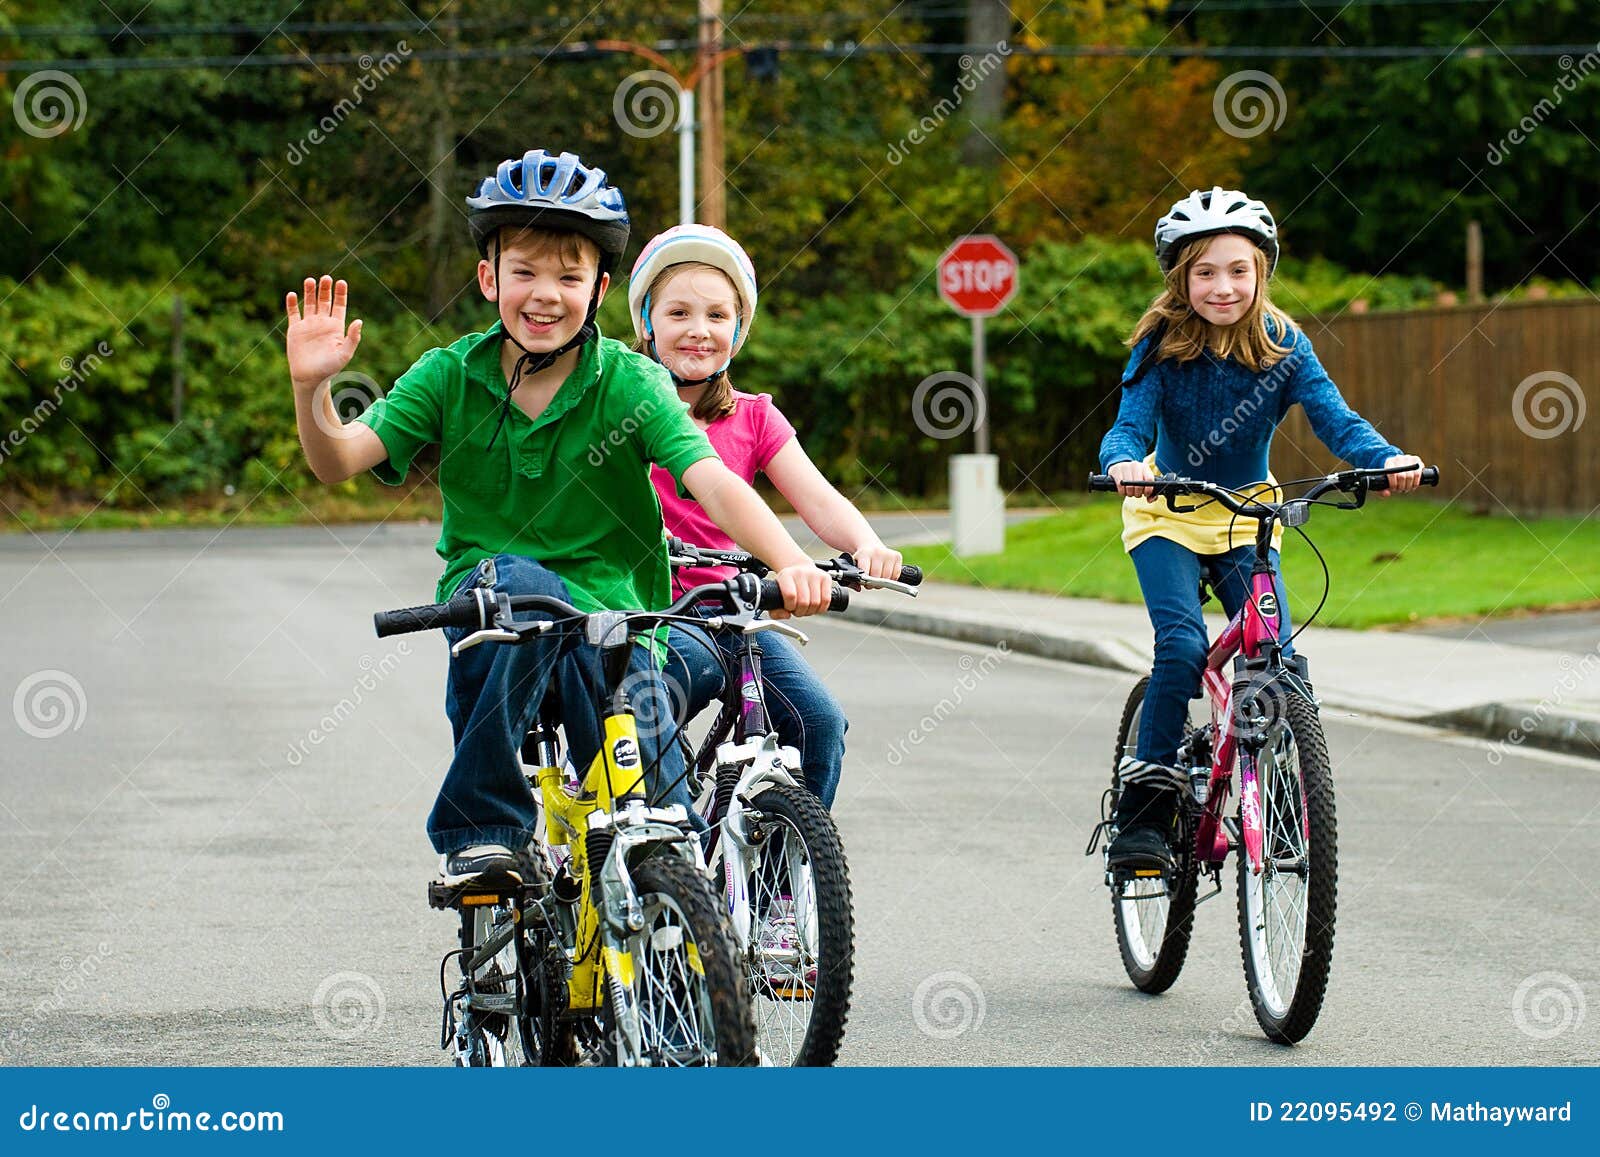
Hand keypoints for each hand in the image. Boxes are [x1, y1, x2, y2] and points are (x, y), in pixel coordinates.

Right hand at [286, 276, 362, 390]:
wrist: (310, 378)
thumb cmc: (330, 368)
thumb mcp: (344, 353)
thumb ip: (352, 338)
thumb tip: (359, 321)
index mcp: (336, 327)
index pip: (339, 306)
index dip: (340, 294)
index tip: (341, 282)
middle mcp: (322, 323)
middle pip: (324, 301)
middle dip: (325, 289)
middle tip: (326, 278)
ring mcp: (308, 325)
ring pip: (309, 303)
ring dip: (310, 292)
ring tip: (310, 280)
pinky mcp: (295, 329)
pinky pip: (293, 313)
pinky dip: (292, 304)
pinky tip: (292, 294)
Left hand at [770, 563, 831, 617]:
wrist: (799, 568)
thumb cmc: (788, 584)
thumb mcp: (776, 593)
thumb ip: (775, 609)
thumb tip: (786, 615)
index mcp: (786, 576)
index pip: (790, 595)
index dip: (790, 607)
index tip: (789, 607)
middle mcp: (800, 573)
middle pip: (804, 602)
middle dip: (800, 611)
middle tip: (797, 609)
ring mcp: (815, 575)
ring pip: (816, 603)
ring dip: (810, 611)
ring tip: (805, 608)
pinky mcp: (826, 578)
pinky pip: (826, 600)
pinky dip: (820, 608)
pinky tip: (815, 606)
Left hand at [849, 540, 902, 580]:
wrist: (870, 546)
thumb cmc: (862, 559)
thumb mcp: (853, 566)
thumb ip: (852, 580)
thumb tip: (858, 588)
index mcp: (864, 554)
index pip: (866, 572)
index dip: (866, 581)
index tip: (865, 583)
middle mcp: (878, 552)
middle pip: (877, 576)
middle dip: (874, 583)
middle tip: (871, 582)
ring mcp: (888, 554)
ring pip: (888, 577)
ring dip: (882, 582)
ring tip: (877, 578)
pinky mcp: (897, 556)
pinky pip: (896, 575)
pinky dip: (891, 578)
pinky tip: (885, 574)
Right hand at [1110, 459, 1157, 502]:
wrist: (1119, 467)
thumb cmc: (1134, 477)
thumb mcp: (1143, 481)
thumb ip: (1150, 492)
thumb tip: (1150, 500)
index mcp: (1144, 467)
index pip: (1149, 479)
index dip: (1148, 490)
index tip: (1146, 494)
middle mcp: (1135, 465)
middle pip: (1139, 484)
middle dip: (1138, 493)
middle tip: (1137, 495)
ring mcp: (1125, 467)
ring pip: (1129, 486)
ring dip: (1130, 493)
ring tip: (1130, 493)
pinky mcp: (1116, 470)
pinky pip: (1120, 486)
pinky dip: (1122, 492)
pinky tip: (1123, 491)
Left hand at [1377, 454, 1422, 496]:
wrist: (1398, 463)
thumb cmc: (1390, 475)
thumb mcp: (1383, 480)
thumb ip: (1381, 489)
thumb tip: (1387, 494)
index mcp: (1389, 462)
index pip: (1392, 474)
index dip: (1394, 484)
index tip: (1394, 489)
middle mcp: (1399, 458)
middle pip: (1402, 476)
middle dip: (1401, 487)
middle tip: (1400, 490)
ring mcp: (1409, 458)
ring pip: (1411, 476)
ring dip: (1409, 485)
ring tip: (1406, 489)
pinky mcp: (1417, 460)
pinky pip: (1418, 474)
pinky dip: (1415, 483)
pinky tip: (1413, 486)